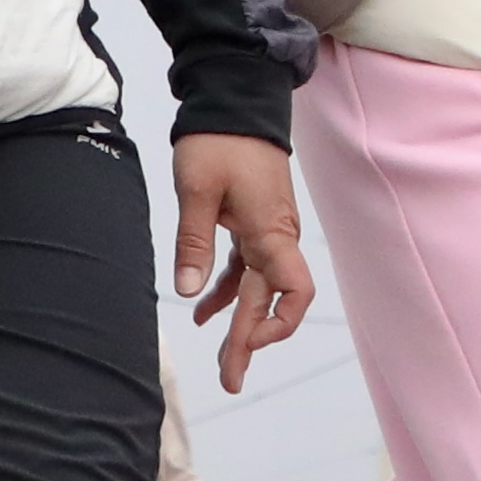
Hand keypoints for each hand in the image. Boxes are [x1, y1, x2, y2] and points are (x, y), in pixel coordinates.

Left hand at [178, 134, 316, 390]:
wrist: (236, 99)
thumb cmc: (219, 139)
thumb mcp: (198, 189)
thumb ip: (194, 241)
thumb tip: (187, 291)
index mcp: (271, 231)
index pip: (293, 291)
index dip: (276, 324)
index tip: (244, 342)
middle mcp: (276, 237)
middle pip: (270, 302)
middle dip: (250, 343)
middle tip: (230, 381)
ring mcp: (267, 232)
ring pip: (258, 289)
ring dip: (240, 323)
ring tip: (221, 358)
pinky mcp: (253, 224)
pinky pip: (246, 269)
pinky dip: (228, 292)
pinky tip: (203, 310)